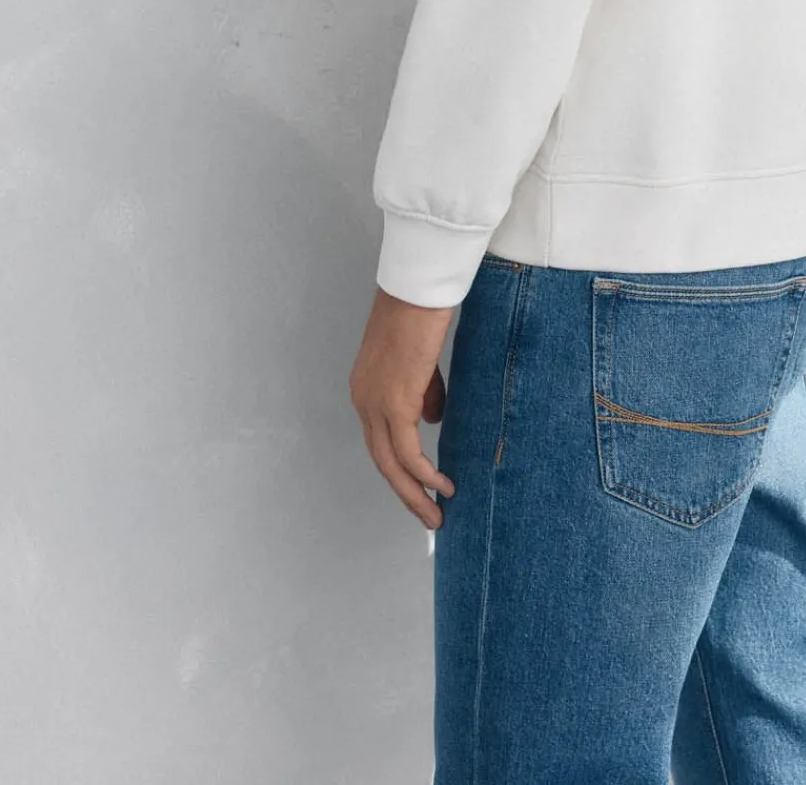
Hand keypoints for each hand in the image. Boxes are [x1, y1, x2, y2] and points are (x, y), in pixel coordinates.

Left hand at [349, 286, 458, 529]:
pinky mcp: (395, 404)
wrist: (418, 290)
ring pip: (391, 465)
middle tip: (428, 516)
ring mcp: (375, 404)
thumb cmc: (420, 313)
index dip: (400, 468)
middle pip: (381, 462)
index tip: (420, 488)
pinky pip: (408, 453)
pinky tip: (442, 486)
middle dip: (405, 493)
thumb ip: (423, 393)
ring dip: (415, 493)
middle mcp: (363, 401)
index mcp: (365, 389)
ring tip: (437, 514)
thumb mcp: (420, 362)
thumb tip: (431, 421)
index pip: (380, 441)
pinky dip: (424, 475)